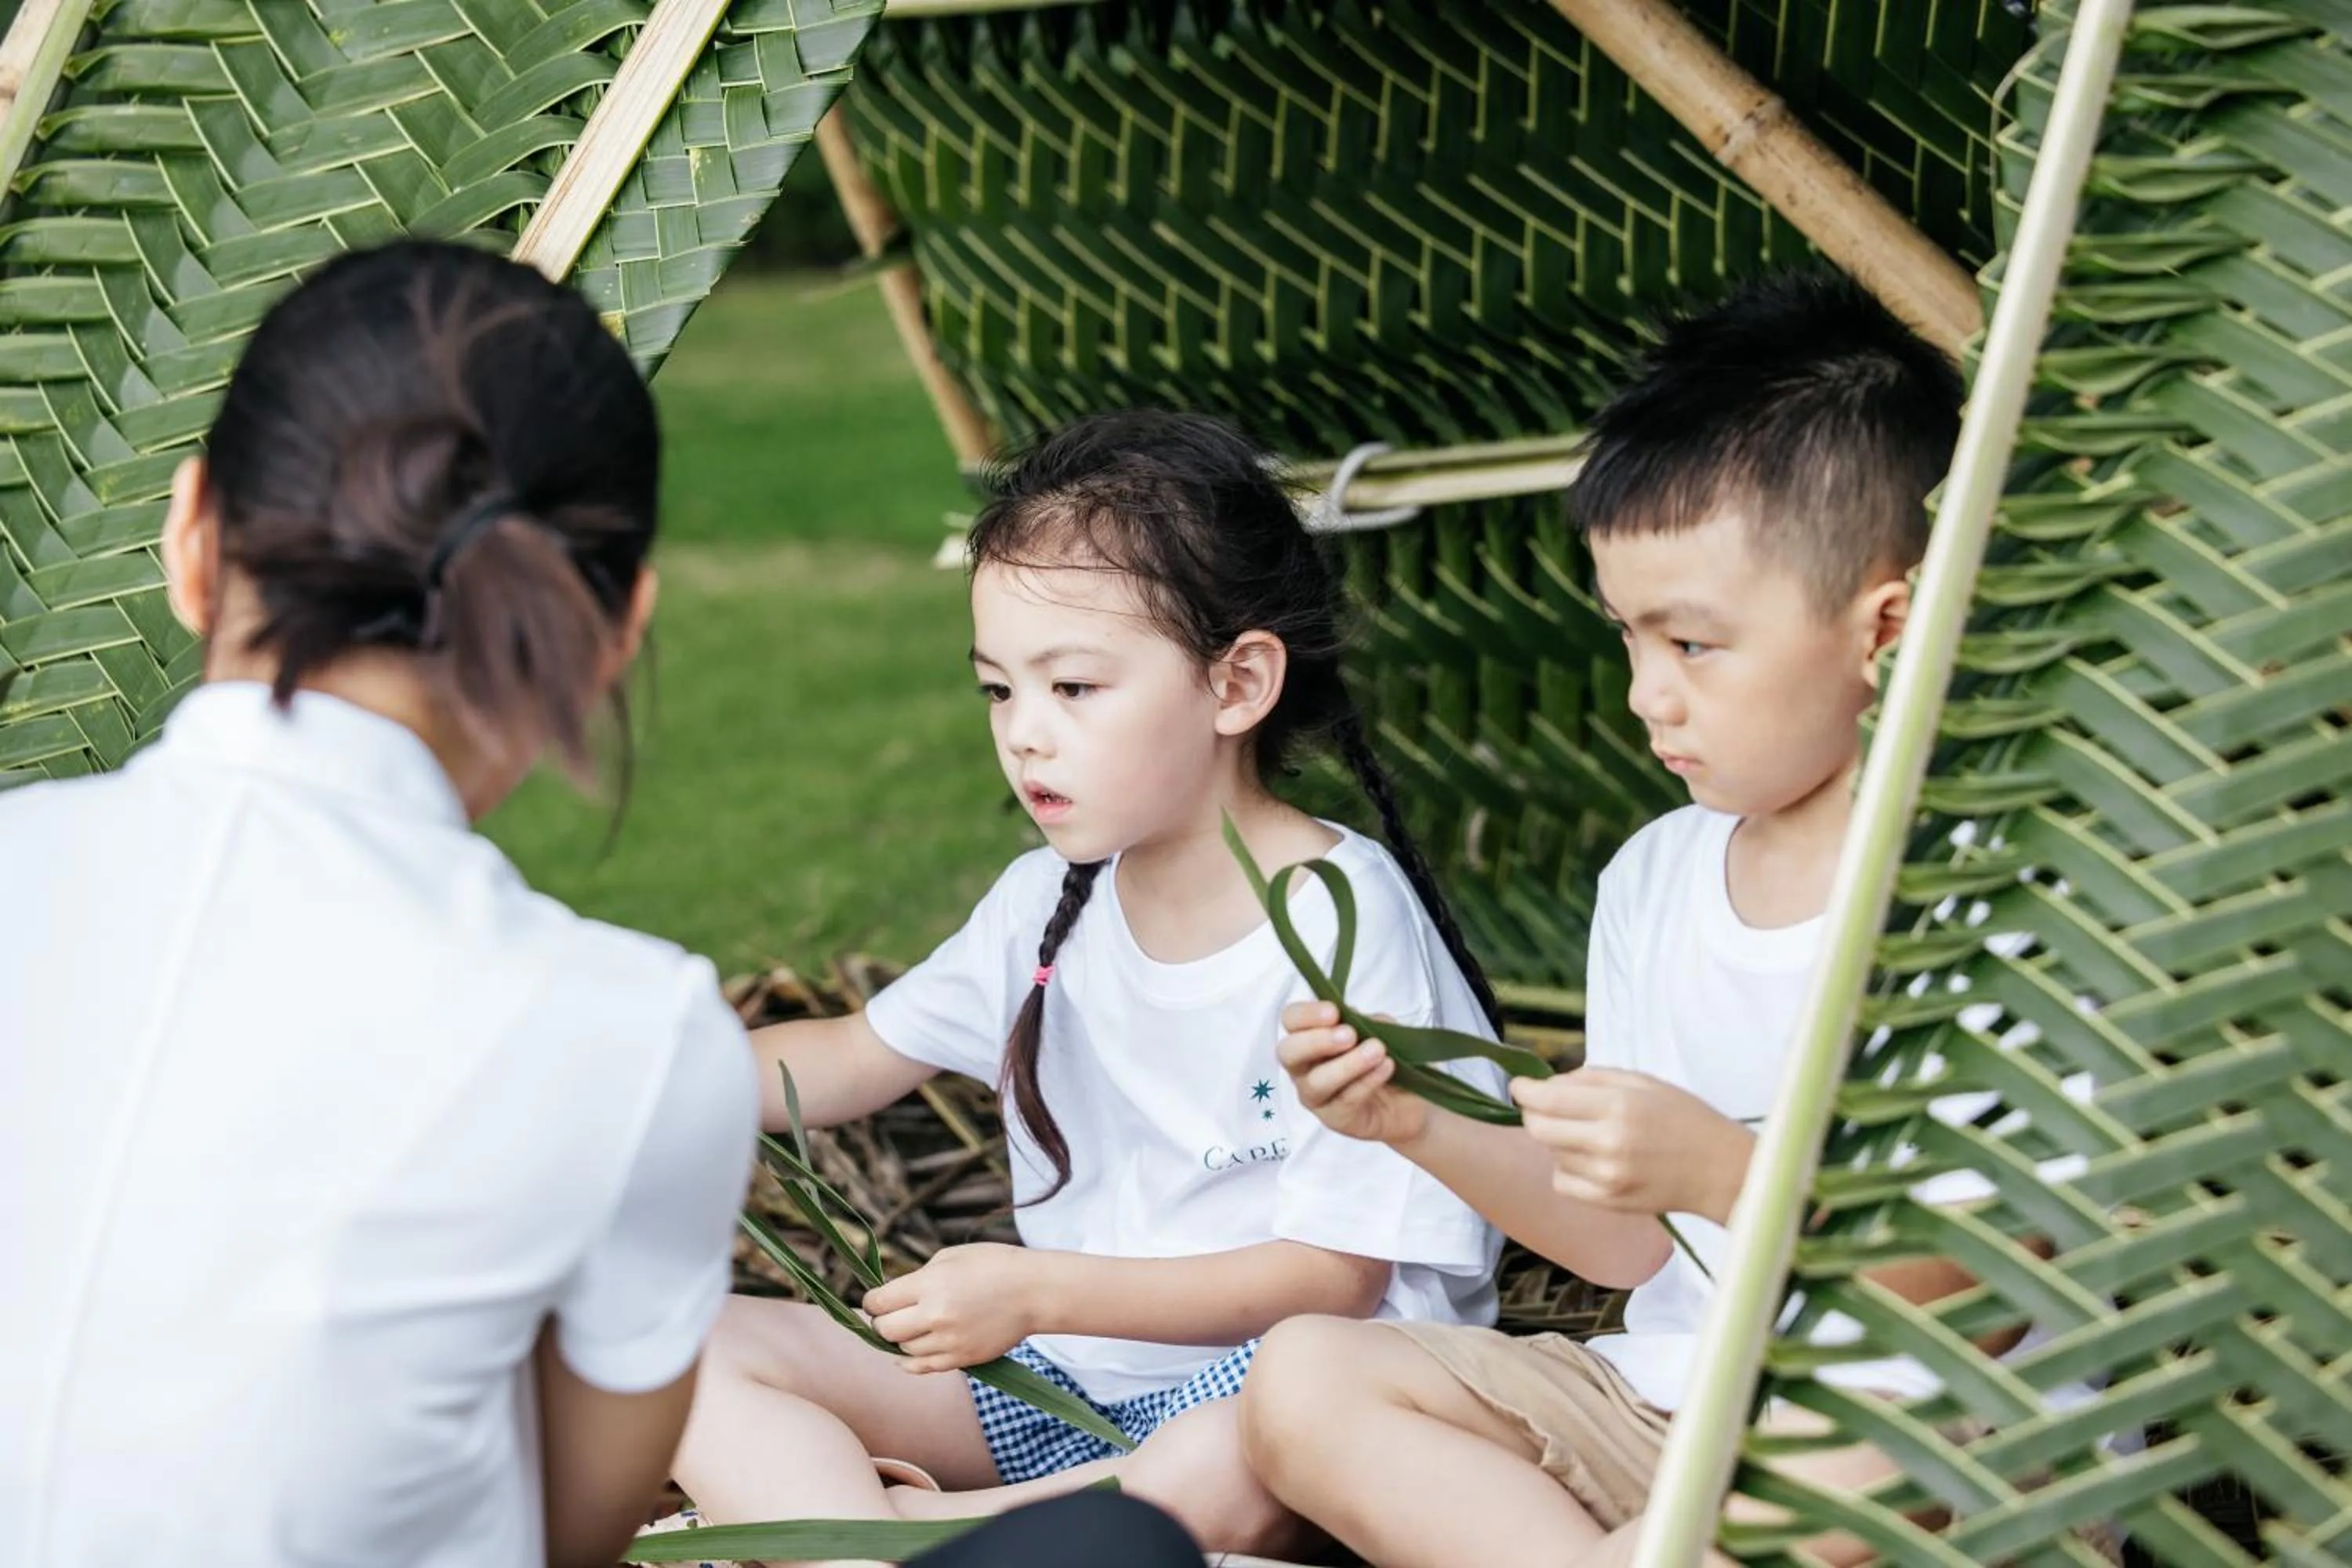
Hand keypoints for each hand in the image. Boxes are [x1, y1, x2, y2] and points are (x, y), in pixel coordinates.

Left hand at [863, 1243, 1040, 1372]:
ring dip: (900, 1339)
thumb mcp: (949, 1257)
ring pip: (902, 1349)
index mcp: (930, 1284)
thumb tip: (890, 1298)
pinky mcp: (962, 1358)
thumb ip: (916, 1278)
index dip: (870, 1302)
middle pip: (884, 1329)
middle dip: (880, 1322)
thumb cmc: (992, 1265)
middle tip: (888, 1316)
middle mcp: (936, 1315)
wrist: (1033, 1291)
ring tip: (910, 1327)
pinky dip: (909, 1361)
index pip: (878, 1302)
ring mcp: (949, 1340)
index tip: (874, 1301)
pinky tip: (907, 1353)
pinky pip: (922, 1367)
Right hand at [1276, 1000, 1427, 1148]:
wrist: (1409, 1100)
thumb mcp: (1378, 1029)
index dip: (1306, 1014)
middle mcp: (1304, 1067)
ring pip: (1316, 1082)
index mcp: (1309, 1037)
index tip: (1334, 1011)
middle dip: (1317, 1041)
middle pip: (1288, 1053)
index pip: (1291, 1020)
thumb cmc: (1384, 1059)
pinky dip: (1368, 1081)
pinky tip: (1387, 1067)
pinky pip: (1346, 1100)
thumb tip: (1353, 1018)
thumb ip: (1363, 1021)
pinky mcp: (1336, 1119)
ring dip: (1347, 1064)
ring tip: (1376, 1050)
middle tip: (1349, 1035)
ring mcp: (1316, 1096)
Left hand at [1510, 1068, 1754, 1222]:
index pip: (1548, 1100)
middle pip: (1539, 1129)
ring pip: (1551, 1154)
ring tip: (1589, 1135)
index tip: (1519, 1086)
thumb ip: (1592, 1078)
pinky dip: (1567, 1169)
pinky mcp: (1608, 1203)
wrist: (1721, 1170)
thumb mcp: (1643, 1082)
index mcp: (1618, 1106)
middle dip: (1535, 1114)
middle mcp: (1608, 1142)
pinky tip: (1592, 1161)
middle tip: (1548, 1108)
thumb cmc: (1685, 1118)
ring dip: (1558, 1141)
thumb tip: (1548, 1084)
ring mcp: (1607, 1177)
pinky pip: (1562, 1183)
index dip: (1524, 1091)